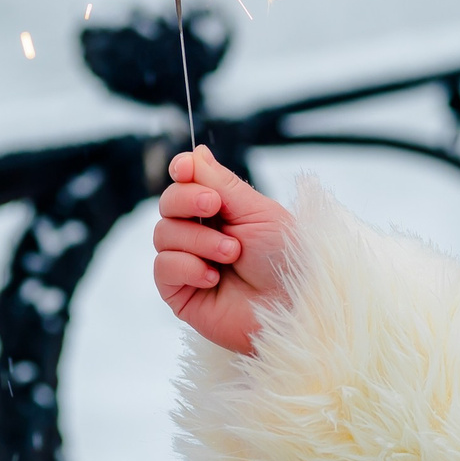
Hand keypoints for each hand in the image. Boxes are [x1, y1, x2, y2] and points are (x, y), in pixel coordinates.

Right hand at [153, 145, 295, 354]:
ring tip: (231, 254)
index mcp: (223, 212)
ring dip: (199, 239)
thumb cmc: (288, 259)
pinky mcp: (181, 294)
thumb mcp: (258, 212)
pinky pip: (163, 267)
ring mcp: (189, 264)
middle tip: (216, 206)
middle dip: (188, 200)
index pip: (186, 183)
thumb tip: (195, 152)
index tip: (185, 168)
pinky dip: (187, 266)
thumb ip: (221, 183)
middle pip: (168, 204)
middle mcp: (202, 235)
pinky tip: (213, 278)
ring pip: (163, 234)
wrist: (296, 308)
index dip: (182, 172)